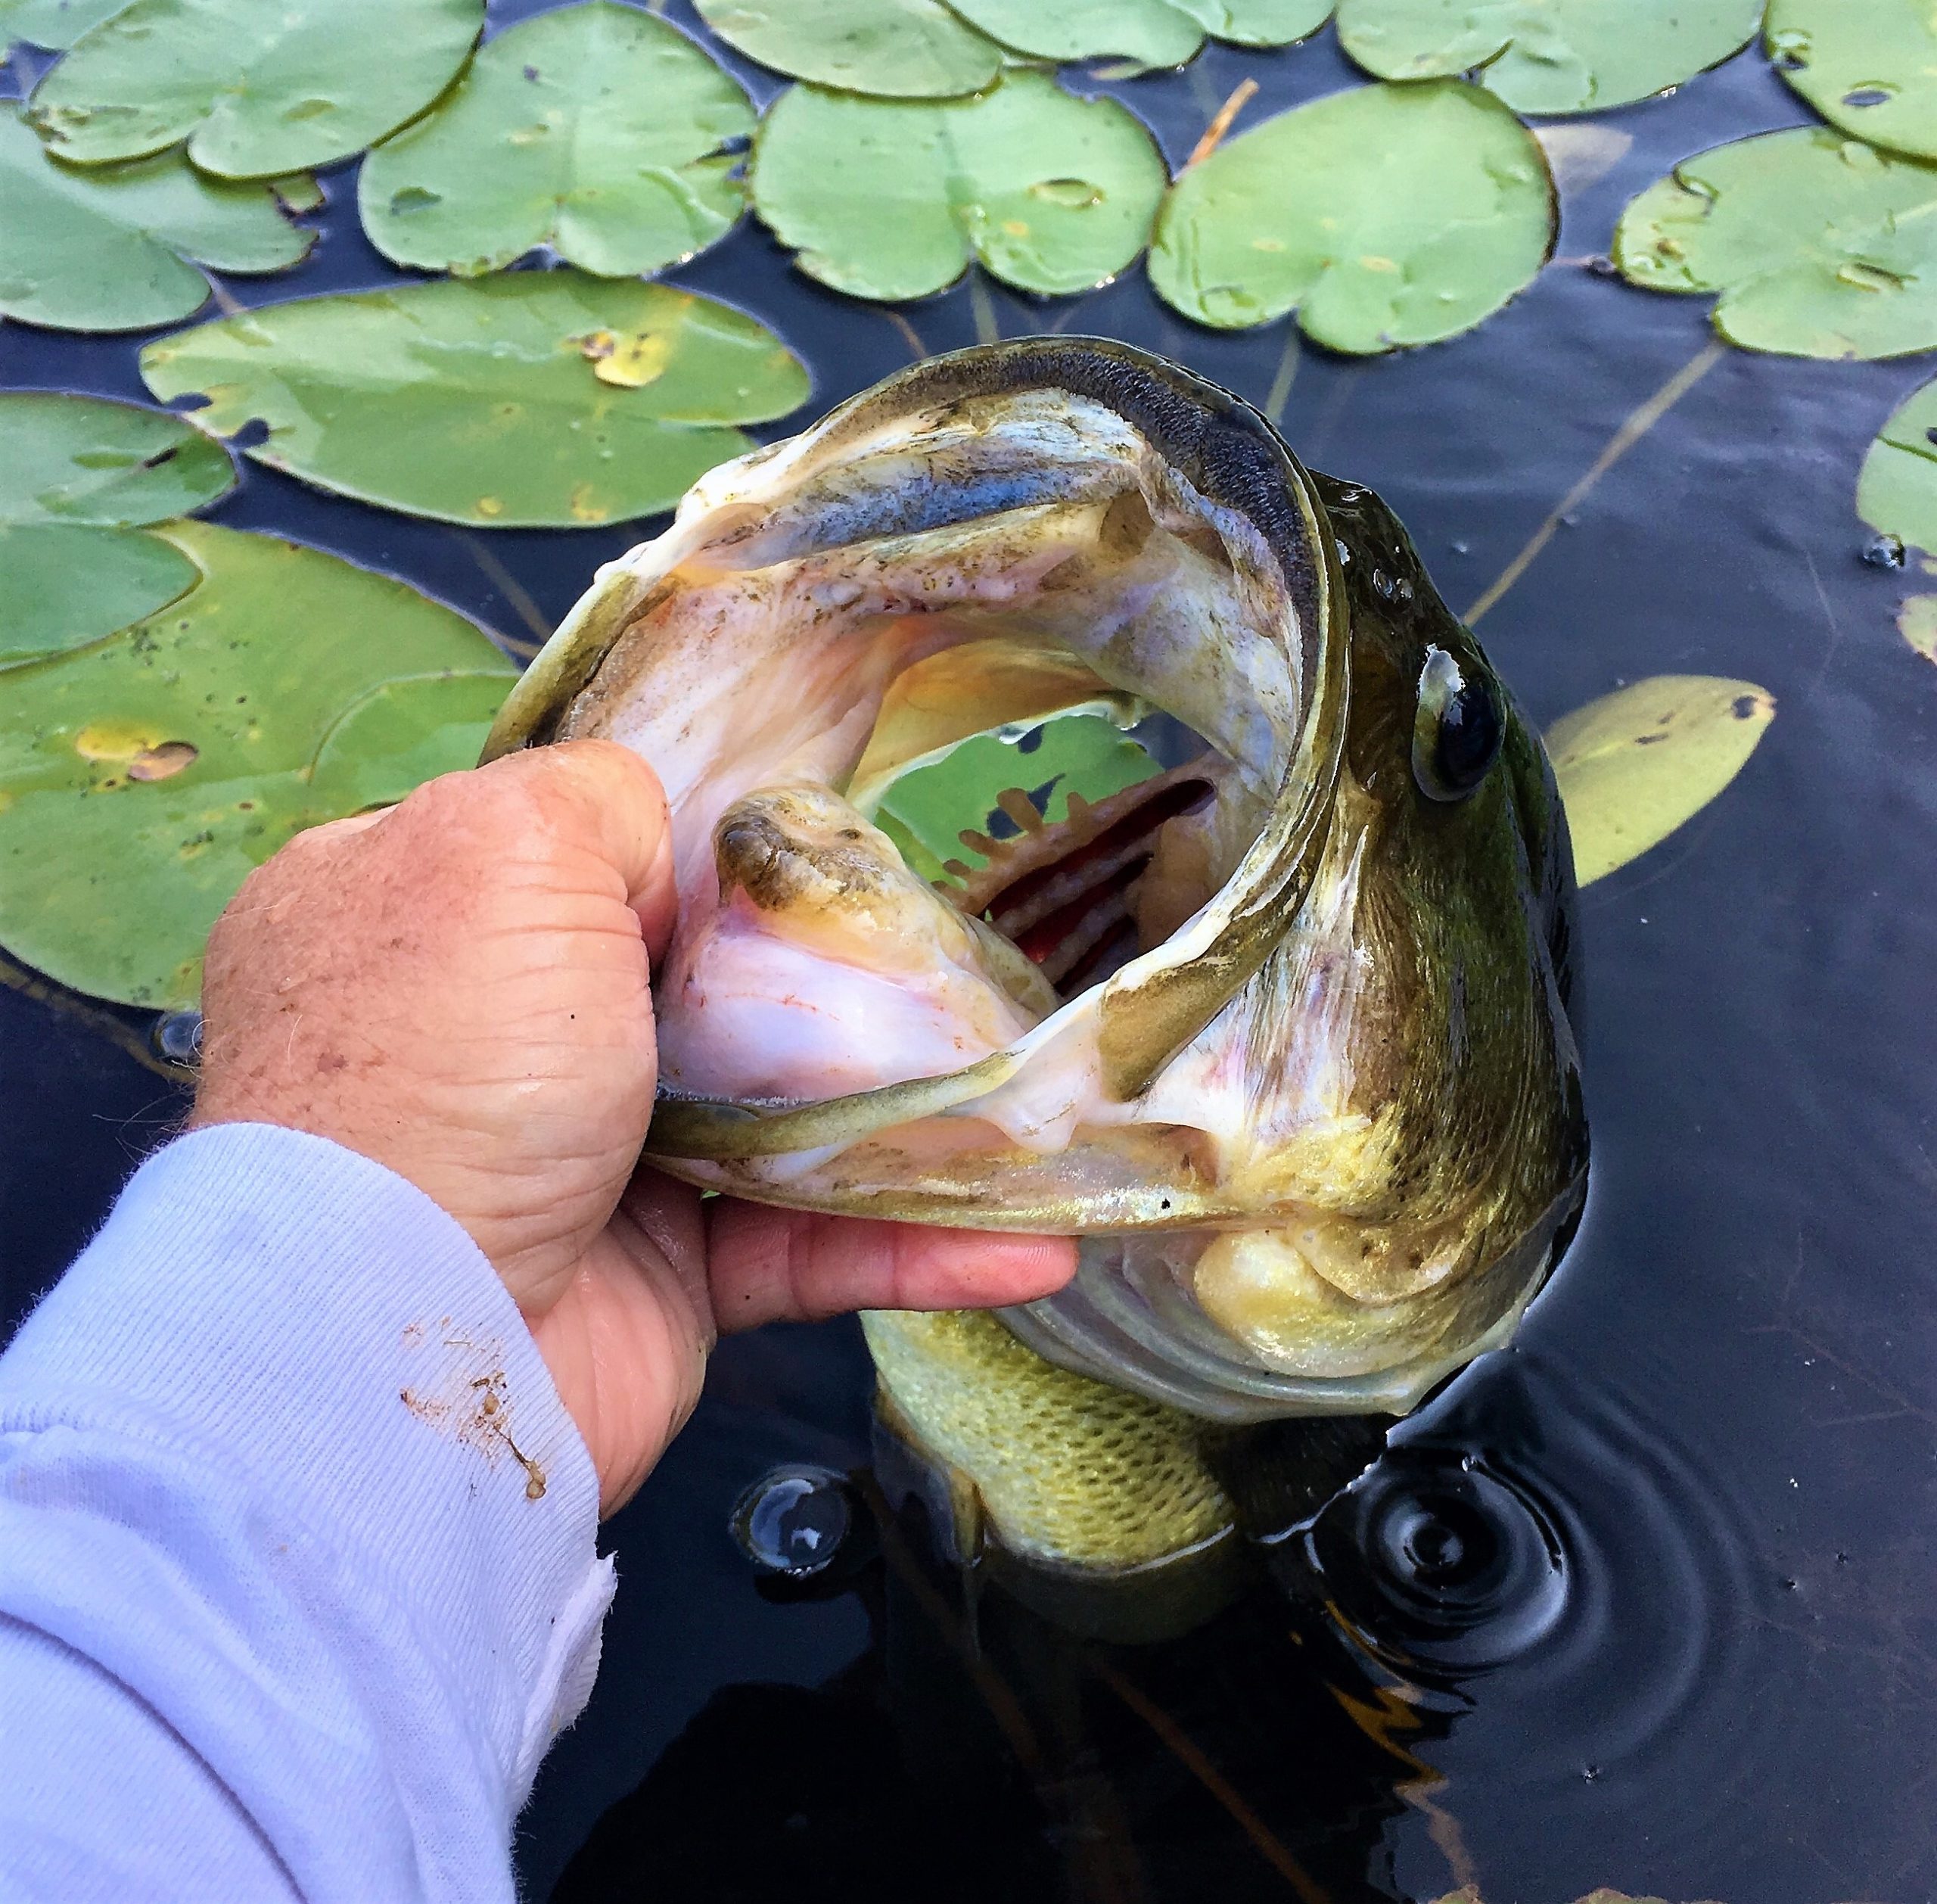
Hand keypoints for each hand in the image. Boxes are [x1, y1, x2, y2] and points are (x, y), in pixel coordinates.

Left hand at [191, 740, 1075, 1512]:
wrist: (399, 1331)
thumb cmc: (445, 1060)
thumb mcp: (501, 847)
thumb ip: (602, 798)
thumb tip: (673, 836)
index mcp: (433, 917)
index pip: (581, 854)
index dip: (694, 847)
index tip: (813, 851)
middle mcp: (499, 1038)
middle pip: (696, 983)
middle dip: (821, 979)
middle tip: (945, 963)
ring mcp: (580, 1163)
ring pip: (775, 1118)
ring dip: (906, 1116)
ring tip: (1032, 1100)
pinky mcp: (657, 1280)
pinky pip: (806, 1246)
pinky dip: (913, 1244)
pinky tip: (1027, 1243)